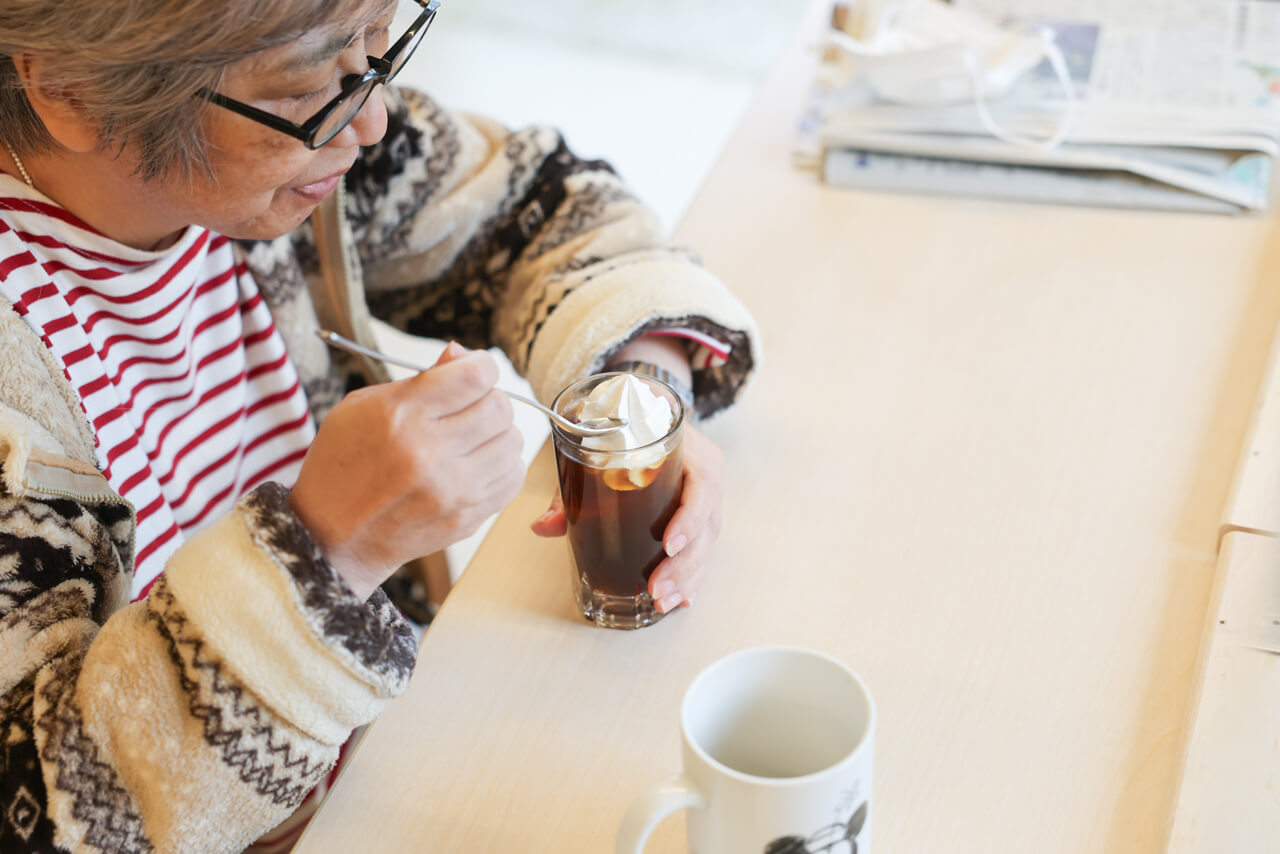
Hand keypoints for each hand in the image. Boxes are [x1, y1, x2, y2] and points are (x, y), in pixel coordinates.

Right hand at [291, 343, 525, 599]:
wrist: (330, 537)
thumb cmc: (341, 466)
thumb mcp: (360, 407)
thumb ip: (419, 380)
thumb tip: (463, 353)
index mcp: (402, 416)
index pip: (475, 376)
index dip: (483, 366)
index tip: (476, 372)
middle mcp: (430, 452)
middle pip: (500, 407)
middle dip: (490, 400)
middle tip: (470, 408)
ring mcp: (452, 489)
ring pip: (513, 442)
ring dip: (498, 434)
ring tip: (472, 439)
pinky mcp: (466, 517)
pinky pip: (513, 478)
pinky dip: (503, 466)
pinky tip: (478, 465)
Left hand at [531, 423, 722, 613]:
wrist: (646, 413)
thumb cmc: (628, 433)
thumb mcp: (600, 451)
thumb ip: (572, 487)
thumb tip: (542, 526)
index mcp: (692, 454)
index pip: (702, 487)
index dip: (690, 518)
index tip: (668, 544)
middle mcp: (705, 479)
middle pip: (707, 526)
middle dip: (684, 564)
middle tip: (656, 588)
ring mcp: (707, 501)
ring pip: (706, 545)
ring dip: (686, 578)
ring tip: (661, 601)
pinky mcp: (701, 518)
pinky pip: (702, 550)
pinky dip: (691, 576)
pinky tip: (681, 600)